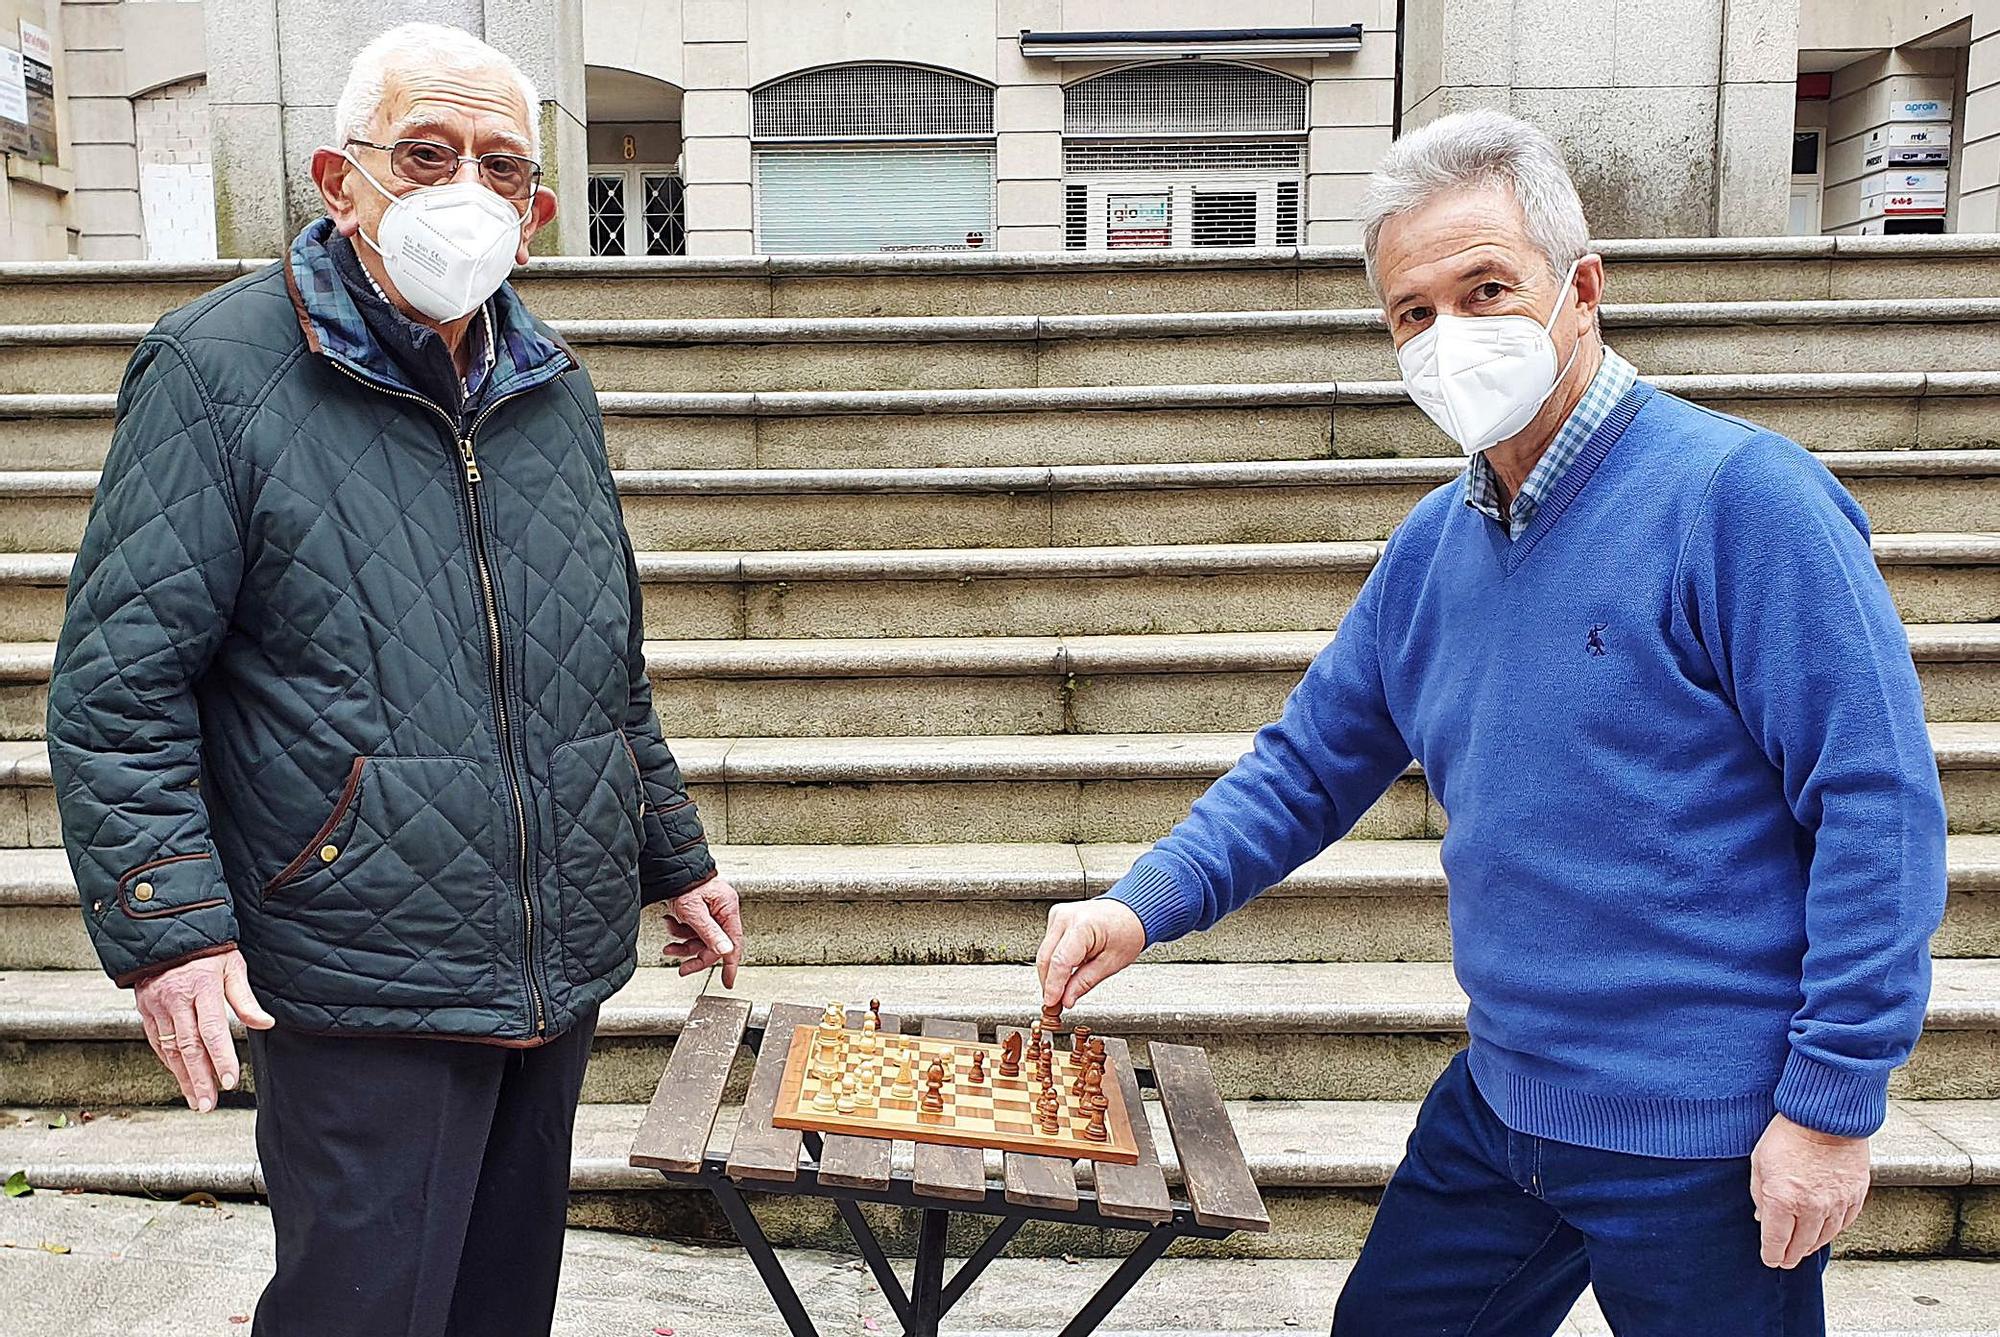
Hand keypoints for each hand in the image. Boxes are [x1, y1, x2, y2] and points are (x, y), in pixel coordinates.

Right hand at [132, 949, 274, 1112]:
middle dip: (200, 1079)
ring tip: (197, 1100)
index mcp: (201, 986)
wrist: (165, 933)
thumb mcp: (232, 965)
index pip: (212, 1030)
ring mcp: (157, 1006)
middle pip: (189, 1046)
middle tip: (209, 1104)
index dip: (221, 1058)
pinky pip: (157, 1042)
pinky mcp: (146, 1010)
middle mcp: (175, 999)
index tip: (230, 1080)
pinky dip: (169, 1062)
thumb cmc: (206, 949)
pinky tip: (181, 1077)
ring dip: (183, 1078)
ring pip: (170, 1049)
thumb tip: (266, 1023)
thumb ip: (245, 999)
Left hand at [665, 873, 743, 987]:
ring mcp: (711, 913)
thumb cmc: (686, 883)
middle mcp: (722, 912)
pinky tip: (670, 923)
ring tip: (669, 945)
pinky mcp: (700, 913)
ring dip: (682, 943)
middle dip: (694, 955)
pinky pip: (692, 931)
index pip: (734, 943)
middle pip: (713, 945)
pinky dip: (679, 931)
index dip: (731, 965)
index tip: (728, 981)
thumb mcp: (695, 912)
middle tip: (683, 968)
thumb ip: (710, 933)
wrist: (672, 869)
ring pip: (699, 940)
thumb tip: (725, 951)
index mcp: (728, 910)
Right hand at [1036, 899, 1145, 1010]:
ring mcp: (1059, 915)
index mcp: (1082, 925)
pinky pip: (1048, 945)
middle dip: (1049, 983)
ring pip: (1044, 953)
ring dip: (1049, 974)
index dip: (1053, 986)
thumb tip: (1066, 999)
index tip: (1052, 1002)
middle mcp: (1066, 916)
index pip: (1059, 962)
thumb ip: (1085, 982)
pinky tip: (1064, 971)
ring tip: (1061, 991)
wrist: (1130, 912)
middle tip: (1055, 1003)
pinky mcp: (1056, 918)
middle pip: (1046, 958)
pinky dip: (1053, 961)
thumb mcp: (1111, 963)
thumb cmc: (1127, 931)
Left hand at [1750, 1112, 1870, 1268]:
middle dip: (1790, 1256)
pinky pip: (1844, 1224)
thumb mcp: (1759, 1162)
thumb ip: (1759, 1194)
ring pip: (1824, 1238)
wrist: (1825, 1116)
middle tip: (1785, 1259)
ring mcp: (1836, 1204)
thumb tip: (1762, 1217)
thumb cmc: (1787, 1134)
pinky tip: (1824, 1231)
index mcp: (1783, 1200)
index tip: (1770, 1259)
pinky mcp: (1855, 1196)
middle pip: (1801, 1246)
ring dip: (1811, 1246)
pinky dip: (1832, 1231)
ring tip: (1803, 1248)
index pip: (1776, 1242)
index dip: (1772, 1255)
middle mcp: (1812, 1208)